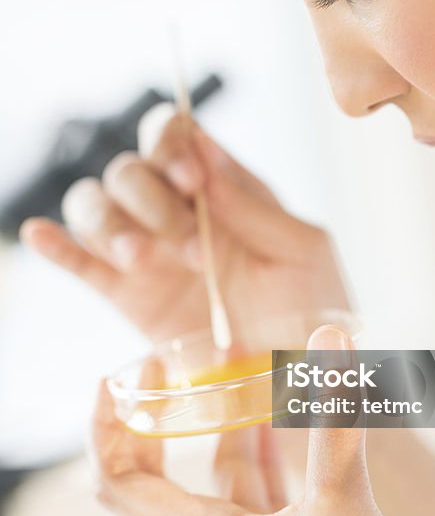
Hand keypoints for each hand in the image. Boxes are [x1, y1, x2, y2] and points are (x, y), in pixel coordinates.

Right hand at [20, 104, 349, 341]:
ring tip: (142, 260)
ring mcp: (150, 252)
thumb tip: (206, 154)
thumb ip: (255, 205)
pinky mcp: (128, 296)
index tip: (190, 179)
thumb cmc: (314, 308)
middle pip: (127, 170)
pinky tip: (40, 235)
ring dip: (109, 223)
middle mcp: (178, 211)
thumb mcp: (304, 250)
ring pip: (94, 205)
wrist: (299, 381)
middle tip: (192, 250)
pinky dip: (56, 246)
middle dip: (151, 200)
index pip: (174, 134)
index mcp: (223, 189)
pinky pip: (79, 262)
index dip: (169, 143)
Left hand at [93, 325, 434, 515]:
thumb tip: (330, 338)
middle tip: (171, 368)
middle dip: (160, 420)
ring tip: (237, 370)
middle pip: (161, 478)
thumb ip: (332, 418)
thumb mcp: (341, 502)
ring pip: (225, 477)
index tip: (118, 379)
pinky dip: (272, 448)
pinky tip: (289, 420)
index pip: (122, 483)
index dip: (107, 429)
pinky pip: (268, 488)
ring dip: (225, 425)